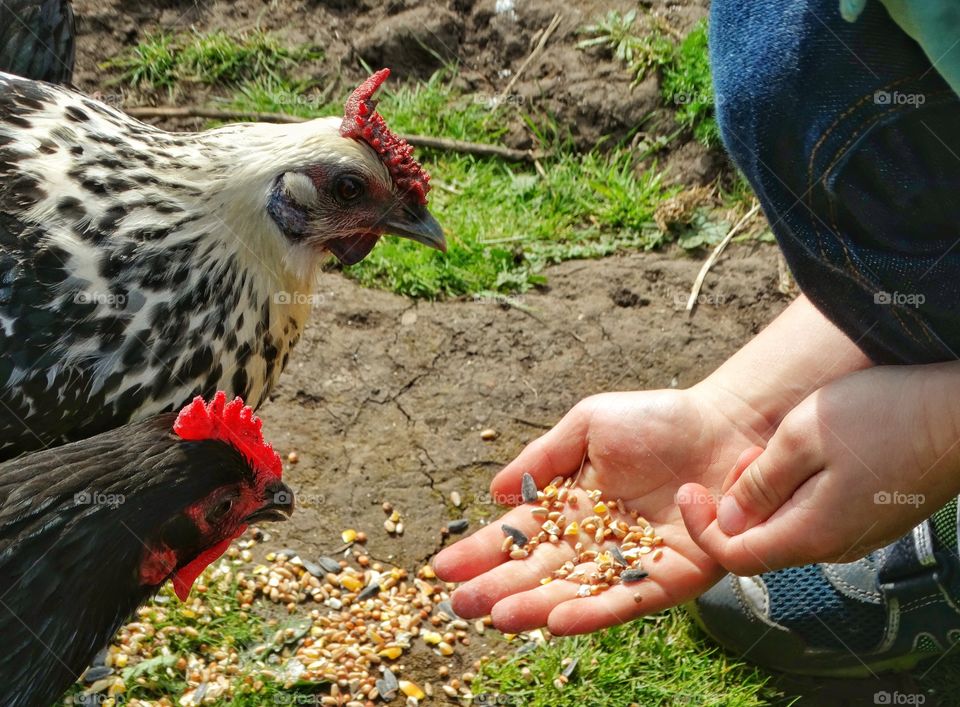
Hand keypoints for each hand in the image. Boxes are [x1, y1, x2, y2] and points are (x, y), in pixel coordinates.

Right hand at [432, 385, 770, 635]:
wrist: (724, 428)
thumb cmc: (657, 420)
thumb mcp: (588, 425)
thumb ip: (543, 457)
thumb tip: (495, 493)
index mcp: (571, 504)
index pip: (519, 534)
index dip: (482, 551)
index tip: (443, 568)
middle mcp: (595, 539)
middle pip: (538, 570)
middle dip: (497, 587)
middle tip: (458, 606)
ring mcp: (630, 562)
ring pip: (574, 591)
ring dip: (536, 607)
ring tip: (498, 617)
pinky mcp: (669, 577)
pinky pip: (627, 600)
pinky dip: (593, 612)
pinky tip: (557, 620)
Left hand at [680, 364, 959, 574]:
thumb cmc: (883, 414)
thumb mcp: (802, 437)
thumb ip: (759, 485)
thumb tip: (727, 522)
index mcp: (812, 535)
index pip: (735, 558)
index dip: (701, 529)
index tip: (690, 489)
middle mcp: (834, 546)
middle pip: (759, 541)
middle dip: (736, 501)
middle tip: (751, 454)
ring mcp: (856, 533)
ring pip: (786, 524)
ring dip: (765, 491)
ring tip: (781, 446)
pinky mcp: (869, 517)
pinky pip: (814, 513)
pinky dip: (794, 488)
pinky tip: (808, 451)